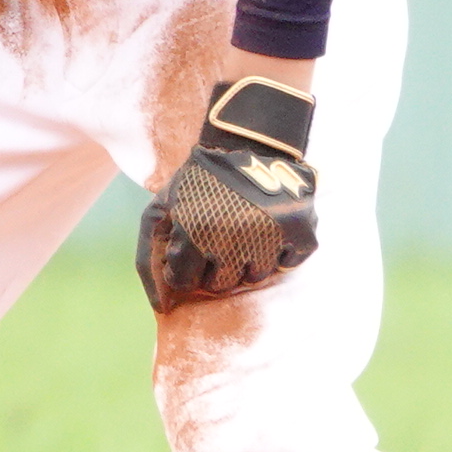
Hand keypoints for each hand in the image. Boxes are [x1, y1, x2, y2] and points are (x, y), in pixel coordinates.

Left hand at [137, 76, 317, 313]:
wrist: (250, 141)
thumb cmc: (198, 182)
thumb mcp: (161, 210)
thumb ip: (149, 259)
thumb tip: (162, 310)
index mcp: (195, 231)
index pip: (184, 280)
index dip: (185, 263)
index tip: (190, 244)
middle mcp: (234, 237)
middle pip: (220, 285)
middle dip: (215, 264)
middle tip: (219, 233)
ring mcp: (271, 236)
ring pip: (254, 278)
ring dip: (247, 258)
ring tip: (243, 226)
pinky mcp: (302, 232)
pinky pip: (288, 264)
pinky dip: (280, 249)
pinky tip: (269, 224)